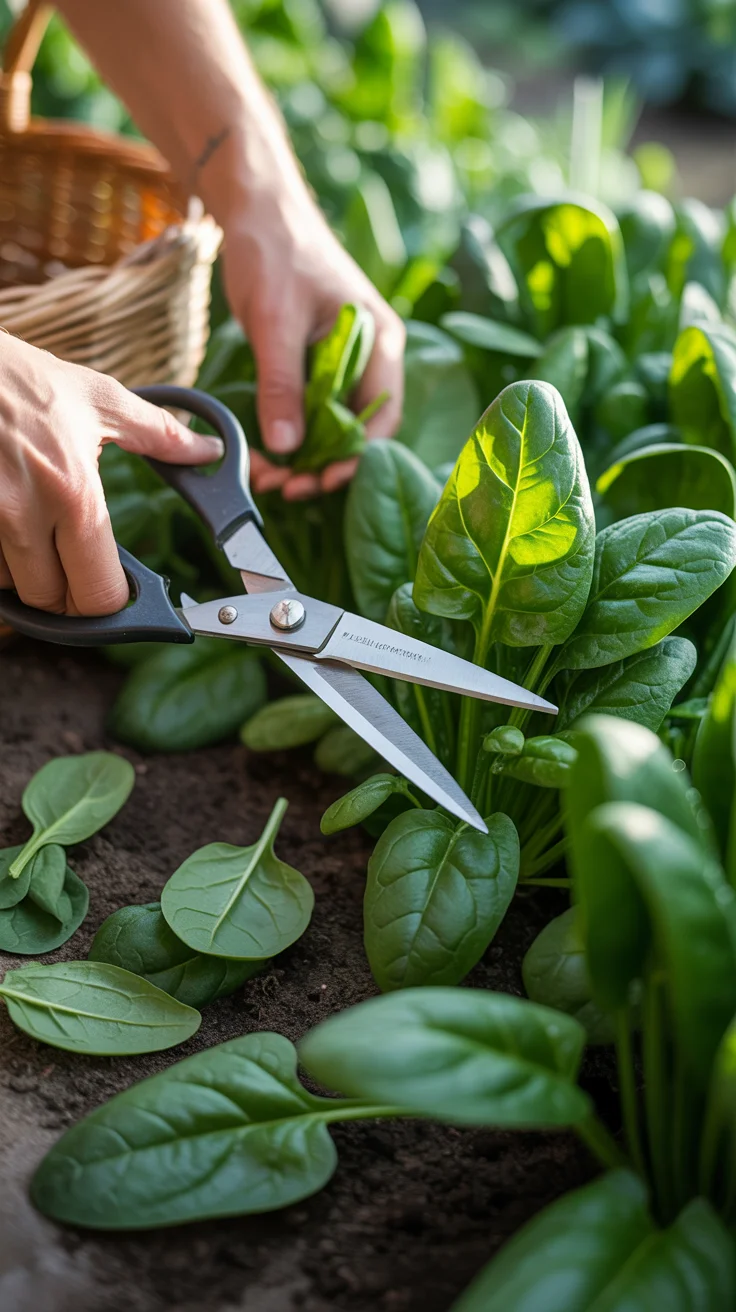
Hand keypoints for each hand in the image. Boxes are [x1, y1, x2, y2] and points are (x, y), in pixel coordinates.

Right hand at [0, 336, 222, 614]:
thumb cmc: (19, 377)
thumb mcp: (97, 397)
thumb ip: (159, 434)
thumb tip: (207, 451)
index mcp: (73, 495)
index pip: (99, 594)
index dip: (110, 601)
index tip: (113, 587)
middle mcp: (24, 516)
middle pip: (51, 603)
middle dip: (65, 594)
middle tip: (72, 568)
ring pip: (9, 589)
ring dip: (24, 575)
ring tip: (33, 536)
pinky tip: (5, 525)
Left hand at [221, 190, 405, 500]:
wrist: (256, 206)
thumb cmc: (275, 249)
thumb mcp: (274, 321)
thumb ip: (282, 385)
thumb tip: (286, 448)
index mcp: (379, 342)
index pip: (381, 418)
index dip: (354, 458)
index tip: (319, 480)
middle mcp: (370, 356)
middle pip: (357, 429)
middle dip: (323, 466)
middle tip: (285, 489)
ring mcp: (345, 360)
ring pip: (332, 425)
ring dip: (304, 456)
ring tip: (270, 478)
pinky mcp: (318, 361)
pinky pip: (312, 408)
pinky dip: (291, 433)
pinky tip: (267, 452)